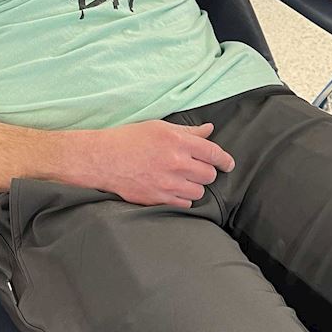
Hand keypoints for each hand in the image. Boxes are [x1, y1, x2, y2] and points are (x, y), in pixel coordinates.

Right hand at [88, 120, 234, 208]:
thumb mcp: (159, 128)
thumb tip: (209, 130)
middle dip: (207, 172)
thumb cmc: (130, 139)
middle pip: (209, 174)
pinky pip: (185, 204)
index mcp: (178, 141)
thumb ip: (188, 132)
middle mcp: (176, 163)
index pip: (213, 152)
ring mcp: (168, 183)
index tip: (228, 164)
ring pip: (199, 191)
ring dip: (195, 186)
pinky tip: (174, 189)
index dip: (225, 160)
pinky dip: (184, 198)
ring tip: (183, 179)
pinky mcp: (159, 199)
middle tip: (197, 169)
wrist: (104, 159)